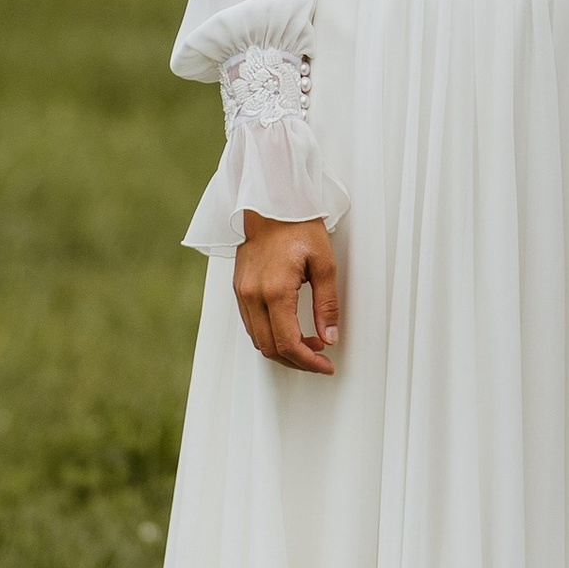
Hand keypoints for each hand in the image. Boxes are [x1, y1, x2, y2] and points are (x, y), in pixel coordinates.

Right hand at [234, 210, 340, 371]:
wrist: (272, 202)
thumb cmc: (299, 226)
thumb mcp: (324, 264)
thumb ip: (327, 305)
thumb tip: (329, 337)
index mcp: (275, 290)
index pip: (288, 343)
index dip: (308, 362)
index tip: (325, 365)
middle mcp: (252, 295)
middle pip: (270, 348)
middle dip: (296, 361)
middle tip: (320, 359)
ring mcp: (242, 292)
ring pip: (258, 339)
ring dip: (282, 349)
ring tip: (309, 343)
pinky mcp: (239, 288)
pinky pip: (251, 323)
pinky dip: (270, 334)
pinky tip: (289, 328)